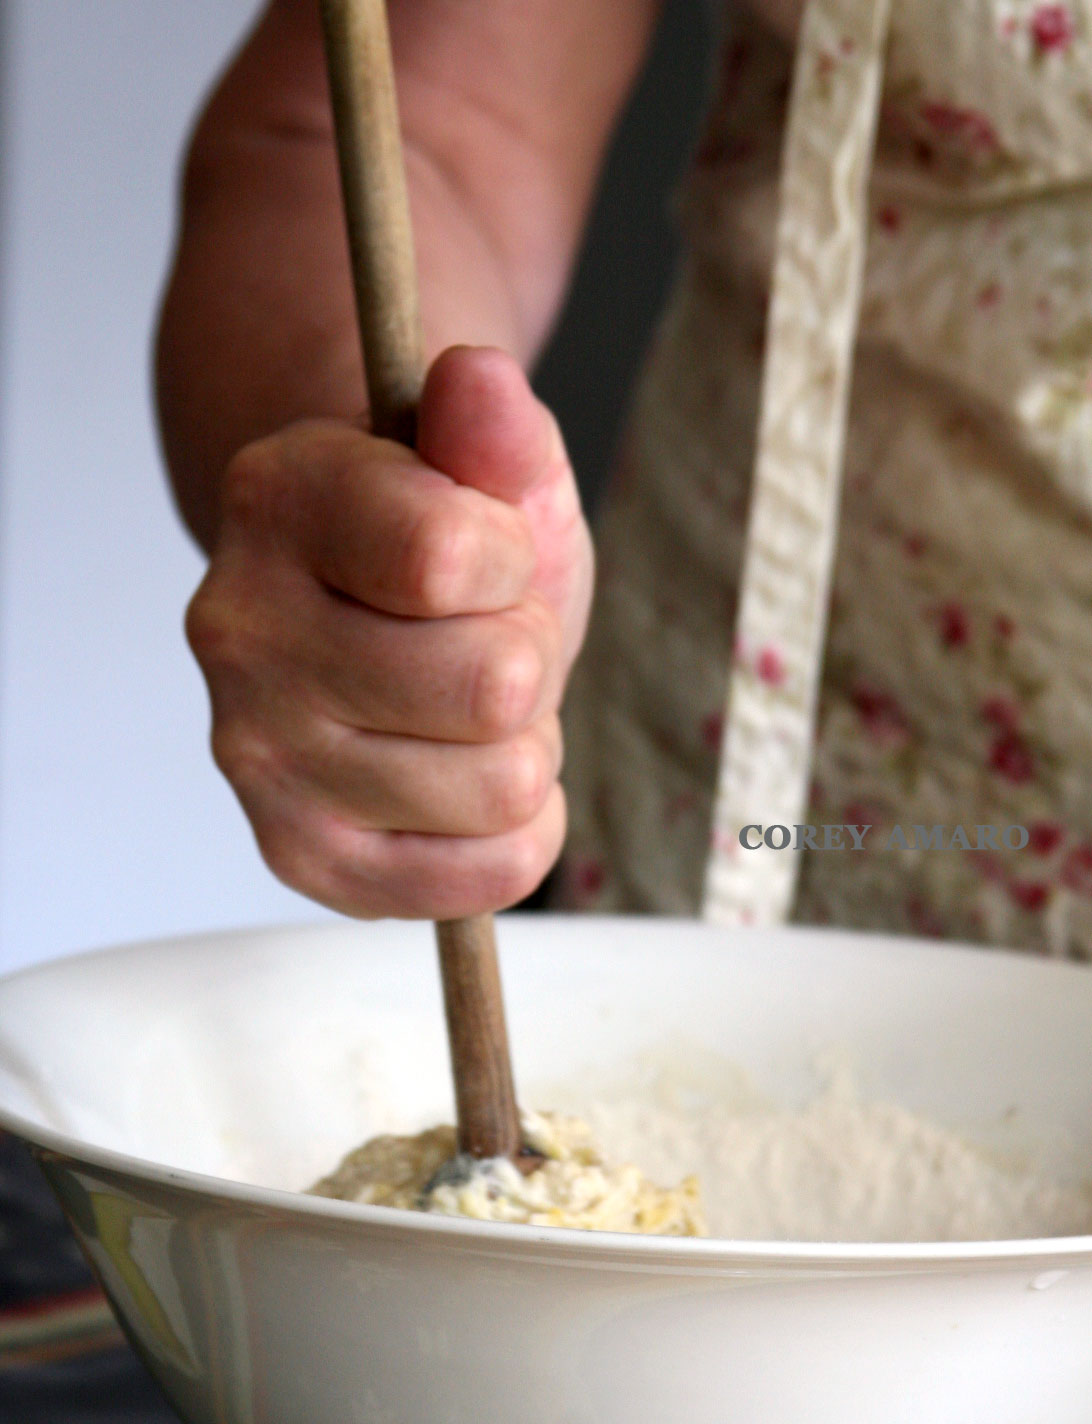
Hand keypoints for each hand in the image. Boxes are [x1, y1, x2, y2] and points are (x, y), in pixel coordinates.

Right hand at [186, 346, 593, 917]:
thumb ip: (495, 428)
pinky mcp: (298, 855)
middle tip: (482, 640)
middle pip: (493, 685)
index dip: (514, 556)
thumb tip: (481, 379)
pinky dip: (516, 834)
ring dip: (521, 747)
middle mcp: (238, 631)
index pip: (454, 557)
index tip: (485, 551)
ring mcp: (256, 755)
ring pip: (502, 786)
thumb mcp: (487, 470)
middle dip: (528, 659)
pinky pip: (484, 875)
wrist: (360, 619)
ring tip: (467, 709)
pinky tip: (472, 782)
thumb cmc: (437, 542)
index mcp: (276, 501)